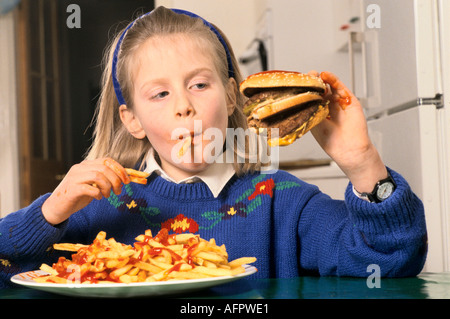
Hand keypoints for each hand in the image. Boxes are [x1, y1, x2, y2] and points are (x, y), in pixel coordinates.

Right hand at [42, 158, 130, 224]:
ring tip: (108, 195)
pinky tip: (98, 197)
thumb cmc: (77, 196)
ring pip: (98, 176)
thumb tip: (123, 178)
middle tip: (118, 191)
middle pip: (104, 168)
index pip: (106, 160)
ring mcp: (74, 178)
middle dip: (116, 180)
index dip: (120, 169)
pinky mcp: (71, 190)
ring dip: (107, 187)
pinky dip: (98, 193)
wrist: (56, 208)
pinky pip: (89, 188)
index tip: (127, 180)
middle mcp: (79, 168)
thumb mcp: (93, 185)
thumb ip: (104, 179)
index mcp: (86, 165)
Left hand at [309, 71, 386, 191]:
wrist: (349, 148)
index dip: (306, 90)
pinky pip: (340, 87)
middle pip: (320, 89)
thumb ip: (310, 106)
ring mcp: (339, 103)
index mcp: (318, 113)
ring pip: (330, 86)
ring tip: (315, 75)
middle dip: (313, 82)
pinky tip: (326, 75)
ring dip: (322, 79)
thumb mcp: (314, 121)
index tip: (300, 83)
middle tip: (308, 77)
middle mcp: (328, 107)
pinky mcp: (349, 100)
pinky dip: (333, 79)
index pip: (311, 97)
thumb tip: (302, 94)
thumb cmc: (331, 141)